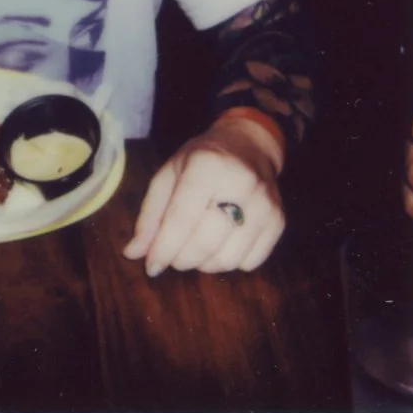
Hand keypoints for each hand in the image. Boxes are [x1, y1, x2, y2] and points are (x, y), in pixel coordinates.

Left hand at [125, 116, 285, 276]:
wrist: (248, 146)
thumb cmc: (201, 160)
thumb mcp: (169, 175)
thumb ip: (151, 215)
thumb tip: (133, 253)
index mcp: (206, 166)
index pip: (182, 219)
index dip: (164, 248)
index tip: (151, 266)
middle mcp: (241, 185)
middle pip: (206, 242)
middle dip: (181, 259)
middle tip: (171, 257)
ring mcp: (265, 205)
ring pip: (228, 258)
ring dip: (203, 264)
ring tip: (193, 249)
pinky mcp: (279, 222)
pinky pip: (250, 262)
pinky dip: (228, 263)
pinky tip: (219, 245)